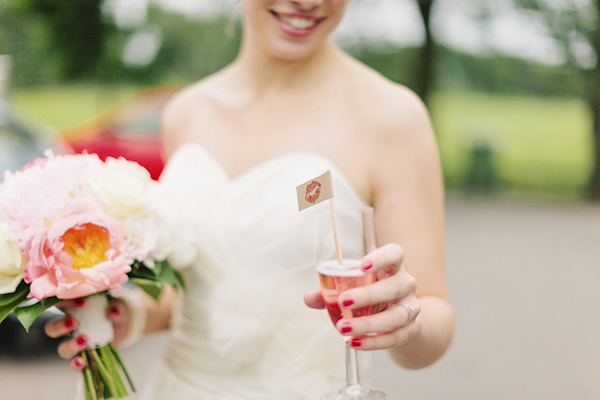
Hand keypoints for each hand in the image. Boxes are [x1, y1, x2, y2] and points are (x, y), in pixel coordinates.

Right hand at [44, 297, 129, 370]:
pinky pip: (73, 364)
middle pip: (51, 329)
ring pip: (62, 348)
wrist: (125, 326)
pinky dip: (76, 364)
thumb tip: (113, 314)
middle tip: (74, 323)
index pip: (61, 305)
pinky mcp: (84, 356)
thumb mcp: (118, 305)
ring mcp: (75, 343)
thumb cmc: (115, 309)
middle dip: (59, 326)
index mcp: (73, 309)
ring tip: (84, 340)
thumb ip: (116, 307)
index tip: (82, 302)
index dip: (66, 303)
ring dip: (71, 346)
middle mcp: (70, 327)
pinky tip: (82, 361)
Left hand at [304, 243, 419, 349]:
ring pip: (396, 316)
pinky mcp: (411, 329)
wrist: (400, 317)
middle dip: (369, 295)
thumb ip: (331, 291)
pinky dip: (373, 342)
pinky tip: (354, 342)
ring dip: (368, 324)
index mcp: (392, 267)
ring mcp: (411, 307)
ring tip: (343, 328)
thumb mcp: (355, 287)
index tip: (362, 266)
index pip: (395, 254)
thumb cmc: (372, 294)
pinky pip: (395, 338)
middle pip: (395, 286)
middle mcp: (406, 284)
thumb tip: (308, 297)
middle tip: (343, 301)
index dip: (381, 258)